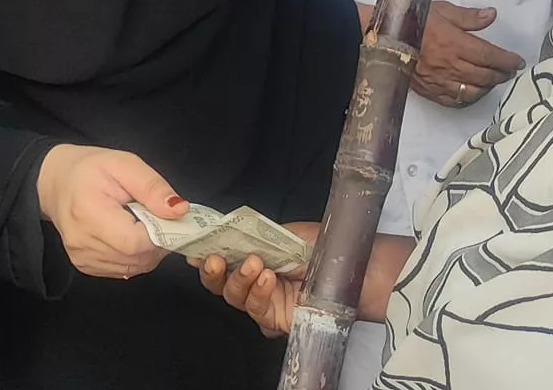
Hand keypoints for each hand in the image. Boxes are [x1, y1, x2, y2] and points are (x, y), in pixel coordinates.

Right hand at [36, 145, 179, 278]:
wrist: (55, 183)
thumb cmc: (89, 169)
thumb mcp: (124, 164)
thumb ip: (153, 187)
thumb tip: (180, 211)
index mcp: (88, 213)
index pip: (135, 242)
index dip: (161, 233)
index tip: (168, 216)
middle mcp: (82, 244)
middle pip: (137, 258)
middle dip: (158, 241)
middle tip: (159, 218)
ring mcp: (82, 260)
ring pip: (134, 267)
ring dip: (149, 250)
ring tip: (143, 224)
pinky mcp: (86, 267)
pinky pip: (124, 269)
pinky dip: (136, 256)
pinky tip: (131, 235)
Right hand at [194, 223, 319, 337]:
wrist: (354, 266)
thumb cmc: (326, 245)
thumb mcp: (286, 234)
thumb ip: (255, 236)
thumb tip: (228, 233)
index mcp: (256, 254)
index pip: (225, 256)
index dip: (208, 253)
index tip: (197, 248)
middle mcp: (257, 278)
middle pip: (221, 282)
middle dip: (212, 271)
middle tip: (213, 258)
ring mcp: (266, 299)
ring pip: (234, 296)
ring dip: (238, 279)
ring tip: (253, 264)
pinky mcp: (277, 318)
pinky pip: (257, 310)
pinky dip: (257, 293)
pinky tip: (266, 279)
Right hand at [411, 1, 525, 108]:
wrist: (383, 39)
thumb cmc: (413, 21)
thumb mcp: (442, 10)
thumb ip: (468, 16)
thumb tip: (492, 15)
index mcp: (456, 44)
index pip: (490, 56)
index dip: (507, 60)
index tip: (518, 61)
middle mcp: (451, 66)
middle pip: (485, 76)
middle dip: (502, 74)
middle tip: (509, 71)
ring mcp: (440, 82)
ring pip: (473, 91)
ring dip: (488, 87)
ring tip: (494, 81)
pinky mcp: (430, 91)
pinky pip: (454, 101)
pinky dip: (469, 99)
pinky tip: (474, 93)